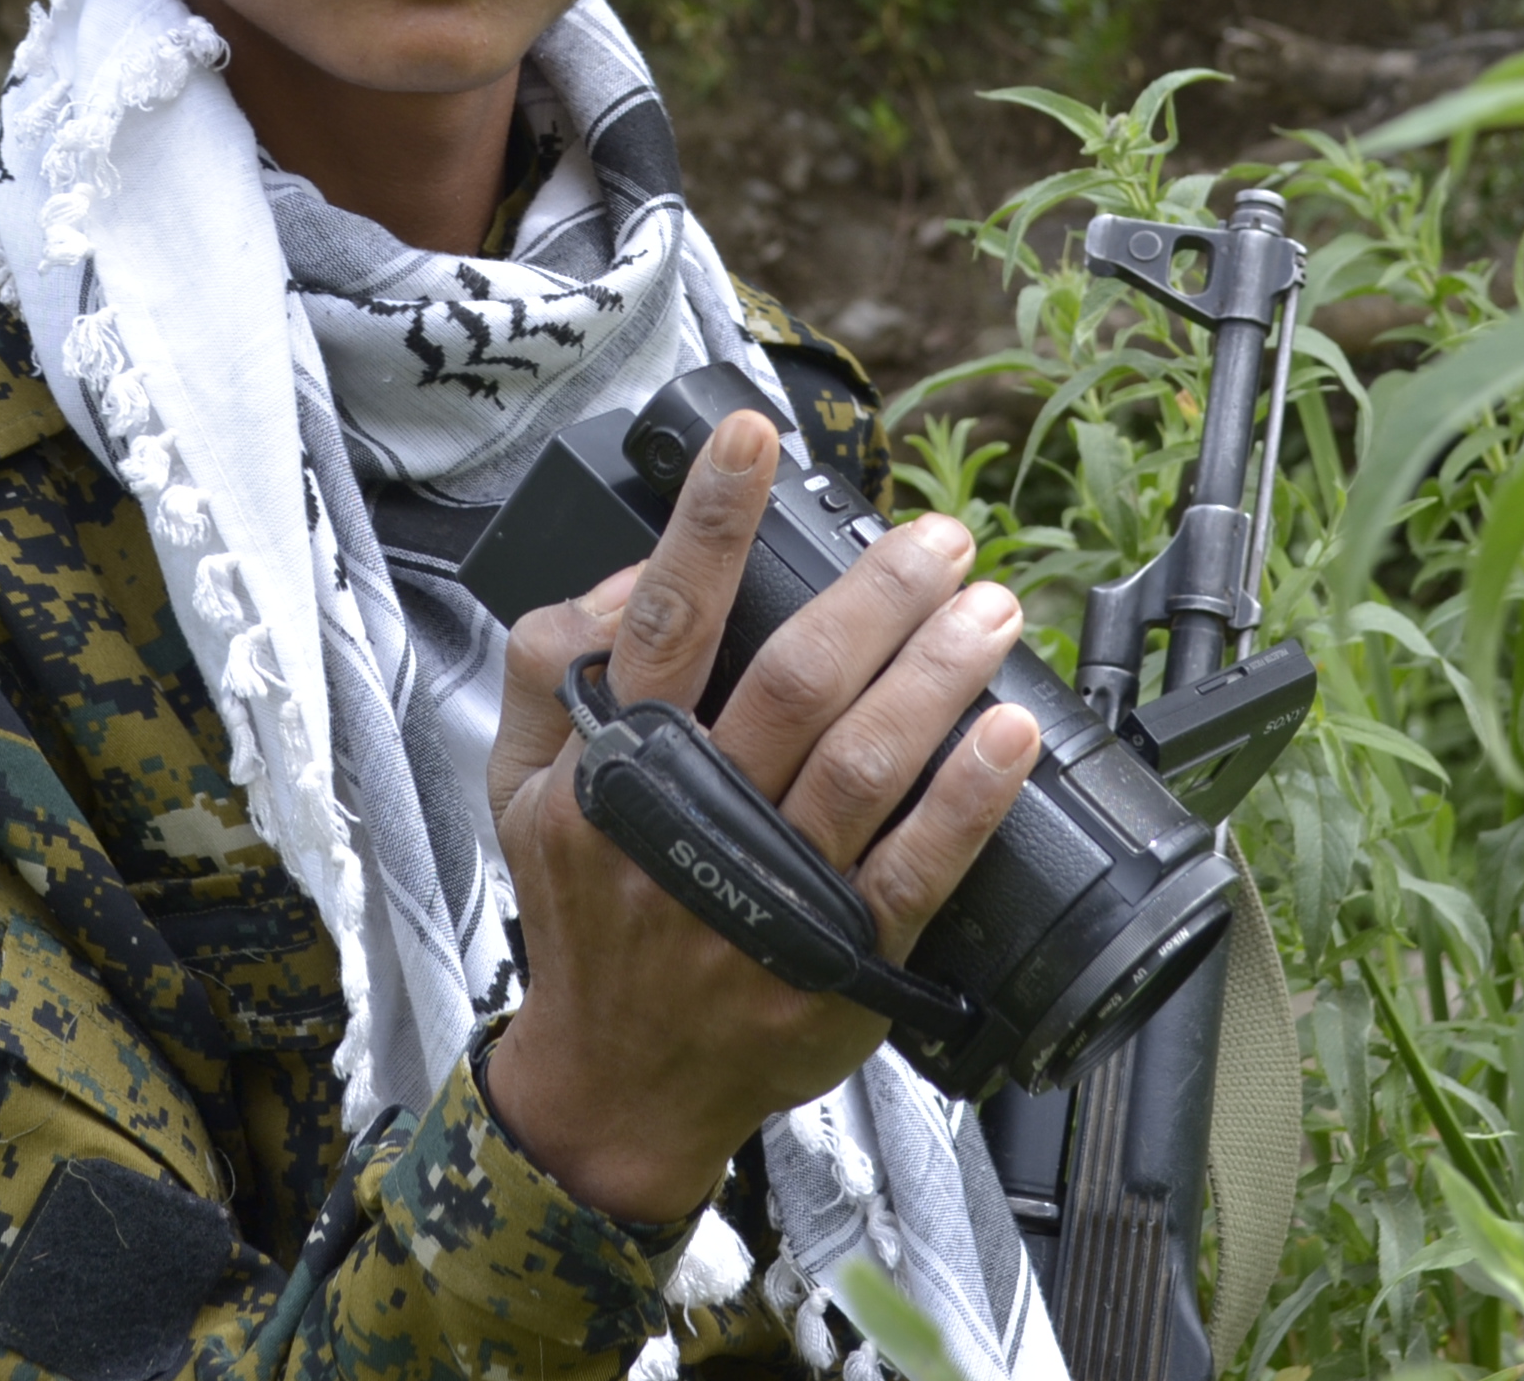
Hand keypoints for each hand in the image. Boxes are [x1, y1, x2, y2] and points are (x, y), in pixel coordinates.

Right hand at [479, 409, 1041, 1222]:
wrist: (617, 1084)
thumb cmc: (586, 911)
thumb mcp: (515, 787)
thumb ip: (548, 667)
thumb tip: (631, 571)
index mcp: (610, 771)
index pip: (665, 622)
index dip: (710, 522)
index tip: (754, 439)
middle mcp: (688, 828)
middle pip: (792, 685)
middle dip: (876, 594)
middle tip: (941, 536)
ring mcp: (765, 902)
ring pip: (861, 765)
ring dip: (936, 674)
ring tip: (991, 607)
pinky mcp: (836, 966)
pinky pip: (914, 873)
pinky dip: (966, 800)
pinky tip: (1009, 735)